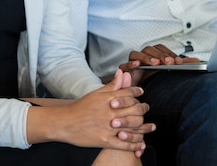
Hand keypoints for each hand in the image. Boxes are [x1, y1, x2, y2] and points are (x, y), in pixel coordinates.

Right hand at [26, 69, 153, 156]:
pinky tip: (141, 144)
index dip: (137, 91)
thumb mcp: (96, 93)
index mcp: (107, 99)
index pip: (128, 93)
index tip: (141, 92)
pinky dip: (135, 144)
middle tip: (146, 108)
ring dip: (144, 128)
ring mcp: (108, 127)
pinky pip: (124, 144)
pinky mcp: (104, 141)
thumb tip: (122, 71)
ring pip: (132, 127)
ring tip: (152, 127)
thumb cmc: (81, 107)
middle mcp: (110, 112)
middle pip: (134, 110)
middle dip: (143, 108)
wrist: (65, 122)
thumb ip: (112, 85)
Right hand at [119, 44, 200, 85]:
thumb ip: (181, 66)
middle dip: (160, 55)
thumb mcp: (169, 73)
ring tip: (155, 63)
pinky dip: (129, 63)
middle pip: (149, 49)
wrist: (138, 94)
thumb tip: (196, 61)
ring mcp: (132, 63)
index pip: (160, 49)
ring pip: (136, 54)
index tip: (178, 62)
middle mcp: (142, 57)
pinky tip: (137, 65)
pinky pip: (124, 65)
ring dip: (146, 57)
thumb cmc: (151, 81)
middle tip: (169, 62)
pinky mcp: (124, 72)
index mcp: (152, 55)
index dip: (169, 53)